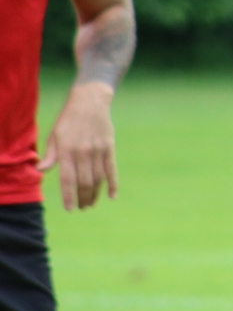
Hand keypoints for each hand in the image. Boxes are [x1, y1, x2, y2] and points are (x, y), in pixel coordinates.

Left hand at [38, 81, 116, 210]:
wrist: (90, 101)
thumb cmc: (68, 120)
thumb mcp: (54, 135)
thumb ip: (50, 155)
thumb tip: (41, 171)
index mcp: (67, 150)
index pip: (68, 179)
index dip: (69, 196)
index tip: (70, 209)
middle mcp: (83, 152)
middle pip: (84, 182)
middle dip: (83, 198)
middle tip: (81, 208)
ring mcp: (98, 150)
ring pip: (98, 178)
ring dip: (95, 194)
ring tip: (90, 204)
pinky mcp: (109, 146)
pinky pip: (112, 169)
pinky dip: (113, 184)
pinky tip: (112, 196)